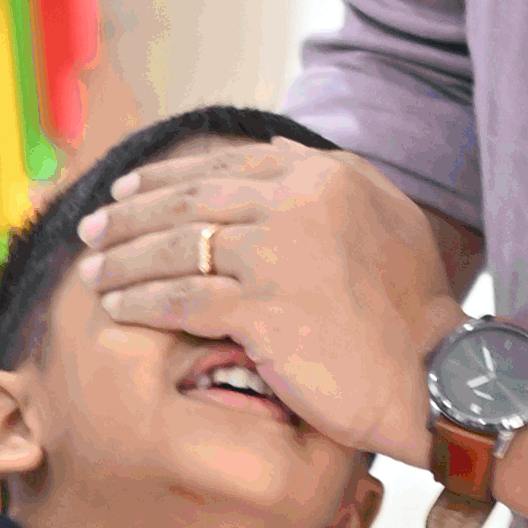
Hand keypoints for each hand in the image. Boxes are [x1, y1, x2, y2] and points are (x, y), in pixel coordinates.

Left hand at [74, 138, 462, 463]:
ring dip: (124, 260)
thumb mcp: (385, 220)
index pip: (226, 166)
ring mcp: (277, 252)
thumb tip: (275, 154)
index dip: (168, 178)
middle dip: (130, 215)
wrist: (435, 374)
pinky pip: (181, 299)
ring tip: (92, 273)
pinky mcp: (262, 307)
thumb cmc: (412, 310)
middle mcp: (297, 201)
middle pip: (190, 201)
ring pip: (176, 247)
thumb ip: (329, 185)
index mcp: (324, 174)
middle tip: (92, 227)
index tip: (128, 190)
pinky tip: (116, 309)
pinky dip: (141, 302)